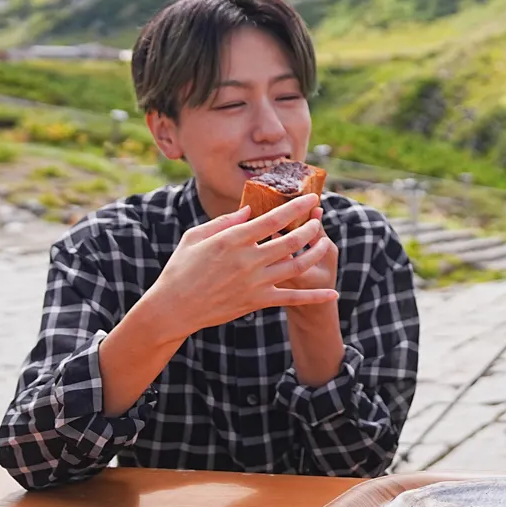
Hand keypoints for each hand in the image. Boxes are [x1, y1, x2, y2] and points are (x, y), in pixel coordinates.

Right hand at [143, 195, 338, 336]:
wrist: (174, 308)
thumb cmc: (180, 268)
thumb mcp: (195, 236)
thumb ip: (224, 221)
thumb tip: (249, 210)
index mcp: (233, 239)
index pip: (274, 219)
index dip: (297, 207)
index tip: (312, 198)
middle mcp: (248, 260)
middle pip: (292, 240)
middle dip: (312, 227)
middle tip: (320, 219)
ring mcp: (255, 282)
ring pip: (297, 266)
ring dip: (316, 253)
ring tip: (325, 243)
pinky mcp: (257, 301)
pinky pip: (292, 298)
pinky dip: (314, 297)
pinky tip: (332, 293)